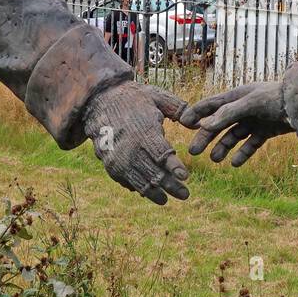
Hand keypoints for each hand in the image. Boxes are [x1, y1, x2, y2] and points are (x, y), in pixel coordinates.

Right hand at [82, 83, 188, 205]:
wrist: (98, 103)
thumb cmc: (133, 99)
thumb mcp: (157, 97)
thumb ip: (179, 109)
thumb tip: (199, 124)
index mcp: (145, 131)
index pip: (162, 154)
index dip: (174, 167)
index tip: (185, 177)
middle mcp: (131, 148)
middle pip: (153, 173)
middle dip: (171, 186)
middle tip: (185, 195)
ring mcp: (119, 159)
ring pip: (139, 182)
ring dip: (154, 193)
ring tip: (166, 199)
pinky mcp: (111, 165)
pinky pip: (126, 181)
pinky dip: (138, 187)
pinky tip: (148, 191)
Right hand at [180, 82, 292, 166]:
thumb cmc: (278, 98)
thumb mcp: (251, 103)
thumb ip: (228, 114)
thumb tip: (204, 126)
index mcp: (238, 95)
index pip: (212, 104)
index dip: (197, 113)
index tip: (182, 124)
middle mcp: (244, 108)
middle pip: (220, 124)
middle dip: (206, 137)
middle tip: (193, 152)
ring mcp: (256, 120)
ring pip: (234, 135)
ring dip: (223, 147)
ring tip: (214, 160)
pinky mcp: (267, 131)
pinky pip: (251, 144)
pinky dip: (243, 153)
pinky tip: (235, 164)